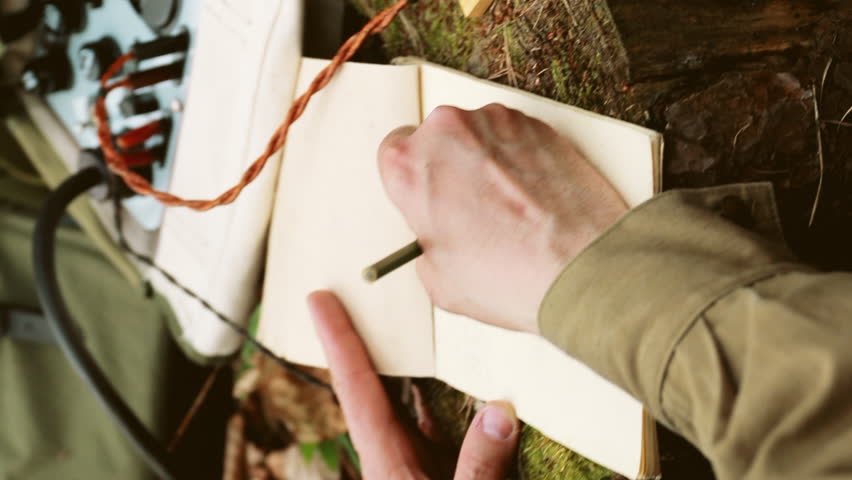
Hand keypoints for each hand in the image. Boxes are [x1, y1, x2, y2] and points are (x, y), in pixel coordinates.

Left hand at [308, 290, 519, 478]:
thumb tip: (500, 411)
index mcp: (386, 461)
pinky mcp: (434, 467)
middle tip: (357, 291)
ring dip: (402, 359)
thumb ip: (479, 464)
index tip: (320, 300)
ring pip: (403, 399)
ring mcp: (412, 459)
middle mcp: (392, 453)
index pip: (357, 388)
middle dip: (364, 338)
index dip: (339, 339)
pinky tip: (449, 366)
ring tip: (401, 316)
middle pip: (372, 383)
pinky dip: (435, 387)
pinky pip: (431, 417)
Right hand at [377, 104, 626, 333]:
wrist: (582, 268)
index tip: (427, 196)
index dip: (413, 180)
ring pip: (476, 134)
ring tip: (507, 207)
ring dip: (484, 161)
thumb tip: (439, 234)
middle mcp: (447, 130)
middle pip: (435, 140)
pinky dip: (518, 158)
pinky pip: (513, 135)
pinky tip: (531, 196)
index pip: (392, 153)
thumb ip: (426, 242)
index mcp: (409, 166)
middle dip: (449, 168)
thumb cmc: (511, 276)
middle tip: (469, 208)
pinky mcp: (537, 122)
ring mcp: (495, 120)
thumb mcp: (439, 281)